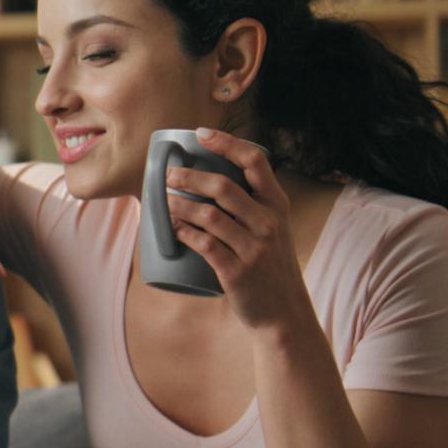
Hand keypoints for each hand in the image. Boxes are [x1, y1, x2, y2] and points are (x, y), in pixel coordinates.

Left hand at [163, 128, 307, 331]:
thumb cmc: (270, 267)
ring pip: (208, 215)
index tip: (201, 134)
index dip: (227, 143)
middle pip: (223, 186)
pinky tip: (172, 228)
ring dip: (179, 205)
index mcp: (277, 206)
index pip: (255, 162)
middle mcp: (269, 223)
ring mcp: (254, 248)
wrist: (284, 313)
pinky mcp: (237, 271)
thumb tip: (207, 182)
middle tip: (168, 175)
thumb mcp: (273, 230)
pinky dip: (184, 233)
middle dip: (189, 177)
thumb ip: (251, 207)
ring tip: (163, 201)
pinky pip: (204, 245)